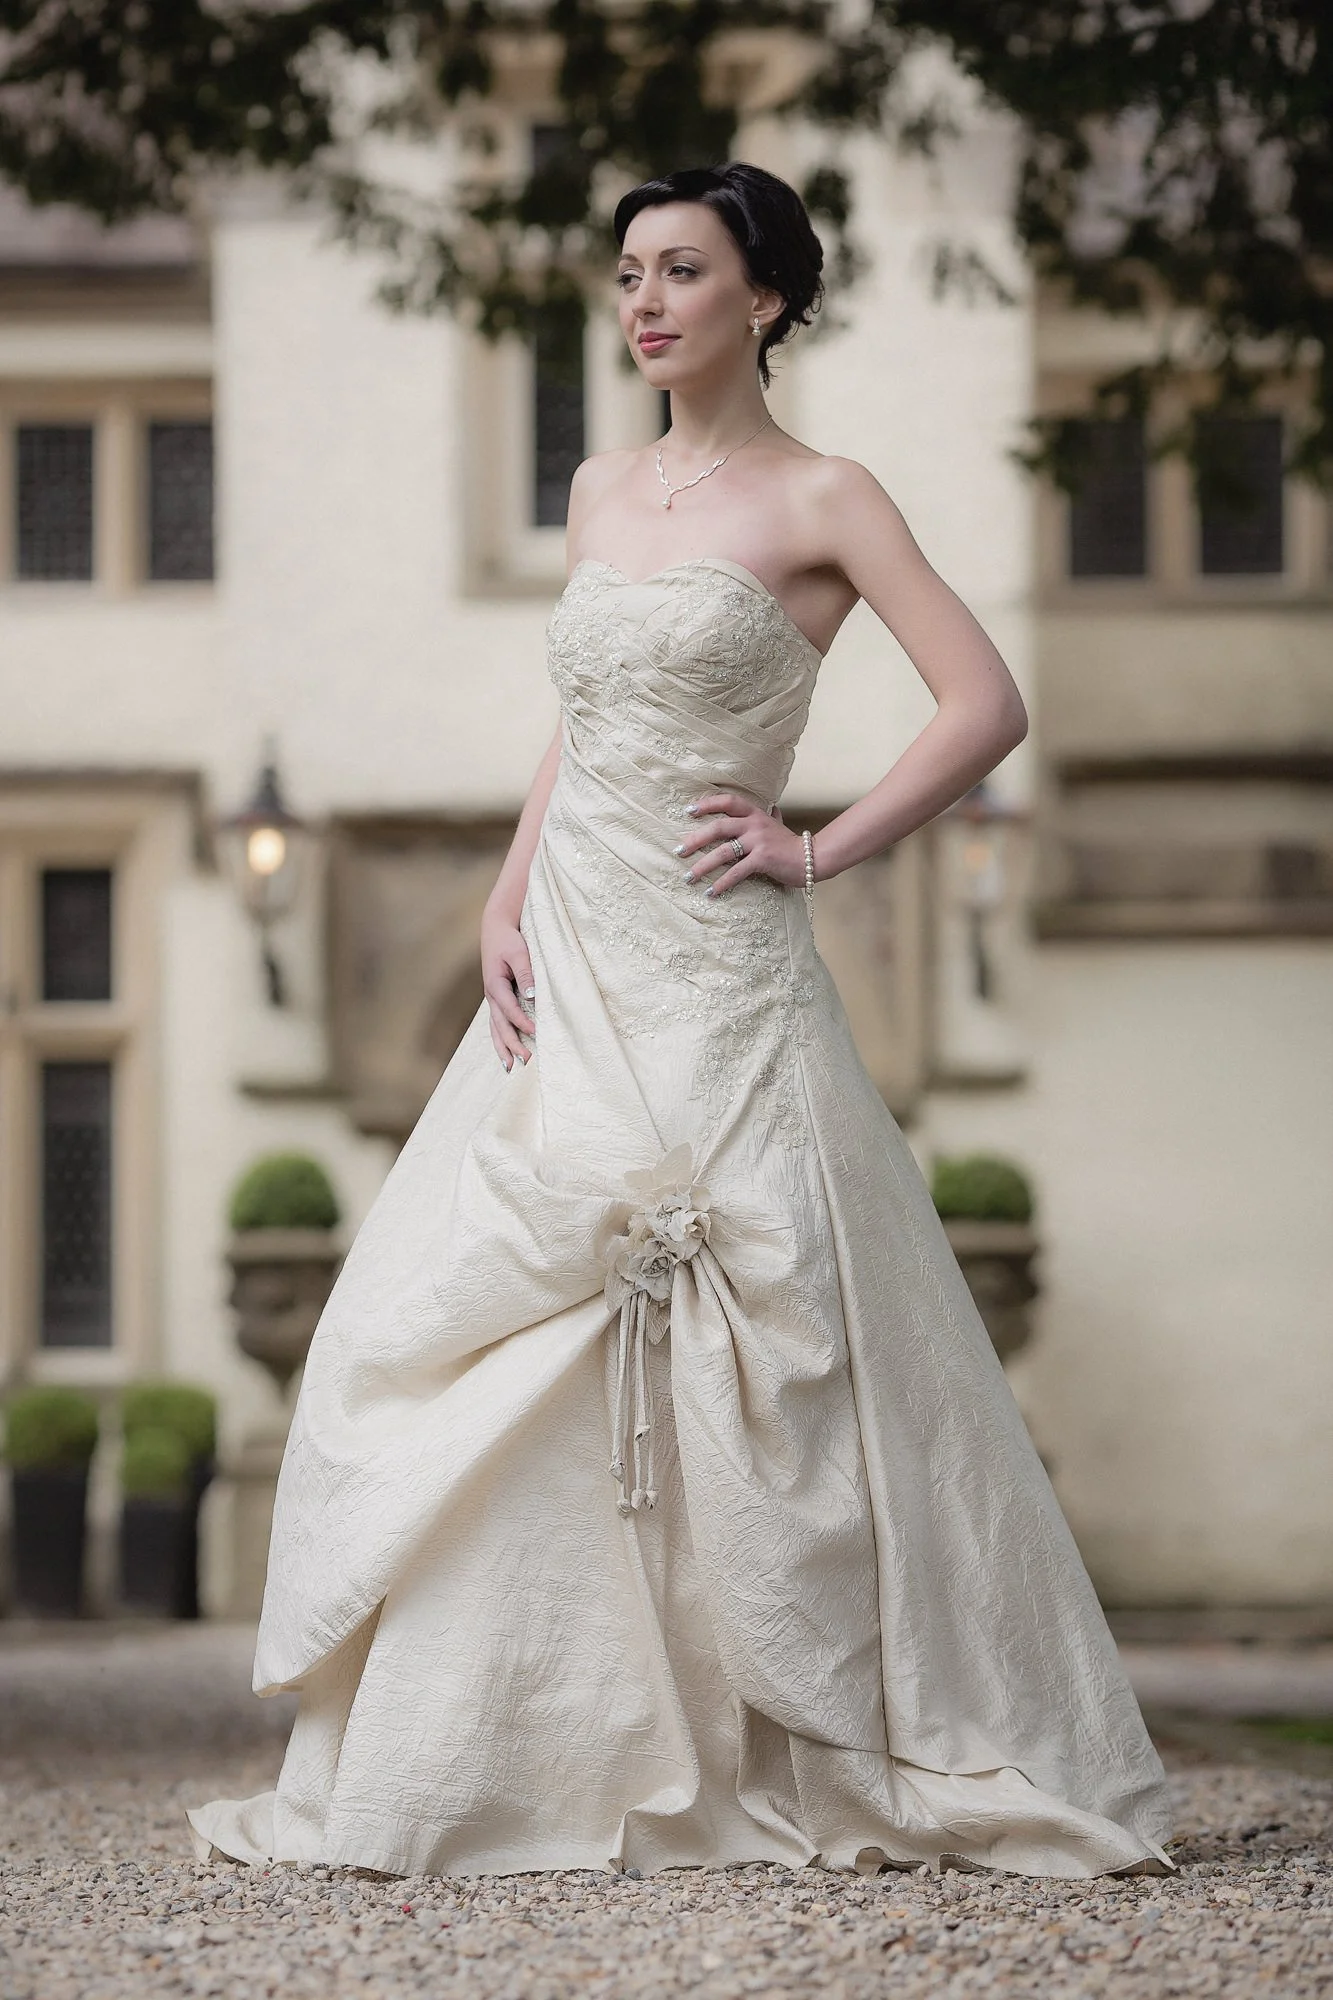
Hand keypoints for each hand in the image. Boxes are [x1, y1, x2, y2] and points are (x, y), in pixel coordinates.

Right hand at [480, 906, 536, 1069]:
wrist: (496, 928)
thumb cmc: (510, 939)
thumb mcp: (519, 952)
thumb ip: (526, 974)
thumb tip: (533, 996)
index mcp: (495, 984)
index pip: (509, 1008)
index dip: (522, 1022)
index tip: (536, 1032)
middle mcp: (491, 995)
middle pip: (500, 1025)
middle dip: (511, 1044)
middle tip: (525, 1061)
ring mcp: (492, 998)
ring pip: (496, 1028)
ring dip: (503, 1047)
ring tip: (510, 1067)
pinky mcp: (498, 998)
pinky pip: (498, 1023)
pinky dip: (501, 1039)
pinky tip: (507, 1052)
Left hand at [674, 792, 807, 896]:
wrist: (812, 858)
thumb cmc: (791, 844)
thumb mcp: (779, 826)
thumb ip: (772, 816)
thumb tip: (773, 807)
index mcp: (755, 814)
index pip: (728, 802)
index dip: (707, 804)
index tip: (688, 811)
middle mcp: (754, 824)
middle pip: (718, 827)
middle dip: (695, 840)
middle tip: (679, 851)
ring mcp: (758, 841)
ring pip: (723, 852)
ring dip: (702, 866)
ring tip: (688, 877)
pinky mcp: (762, 860)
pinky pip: (736, 872)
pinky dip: (721, 884)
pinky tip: (710, 893)